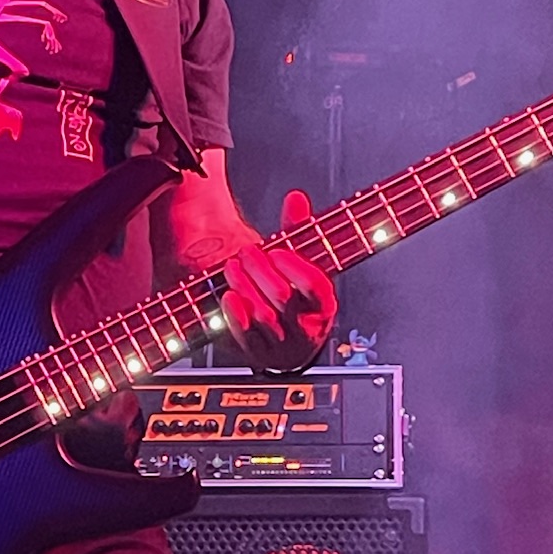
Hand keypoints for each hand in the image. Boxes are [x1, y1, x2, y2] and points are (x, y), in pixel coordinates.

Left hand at [220, 190, 338, 370]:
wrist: (288, 342)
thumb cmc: (296, 297)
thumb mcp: (302, 264)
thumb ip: (298, 232)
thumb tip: (295, 198)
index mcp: (324, 305)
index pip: (315, 287)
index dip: (294, 267)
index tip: (276, 251)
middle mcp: (307, 328)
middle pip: (284, 298)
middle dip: (261, 271)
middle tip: (247, 251)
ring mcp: (283, 344)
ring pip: (263, 316)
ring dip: (245, 287)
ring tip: (232, 266)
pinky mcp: (259, 355)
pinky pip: (246, 338)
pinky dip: (235, 316)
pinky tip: (228, 296)